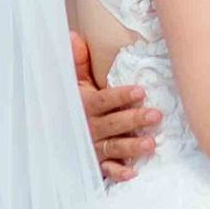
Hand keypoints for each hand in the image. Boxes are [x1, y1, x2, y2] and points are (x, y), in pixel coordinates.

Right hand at [74, 32, 158, 182]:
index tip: (140, 91)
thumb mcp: (73, 84)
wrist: (53, 136)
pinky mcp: (95, 164)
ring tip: (151, 144)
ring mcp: (92, 147)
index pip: (104, 100)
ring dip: (131, 147)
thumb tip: (73, 35)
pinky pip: (106, 170)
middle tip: (156, 115)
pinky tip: (133, 173)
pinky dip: (118, 173)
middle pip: (113, 124)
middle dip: (134, 119)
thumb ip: (76, 62)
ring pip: (113, 147)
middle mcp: (89, 127)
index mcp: (85, 106)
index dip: (120, 96)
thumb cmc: (72, 105)